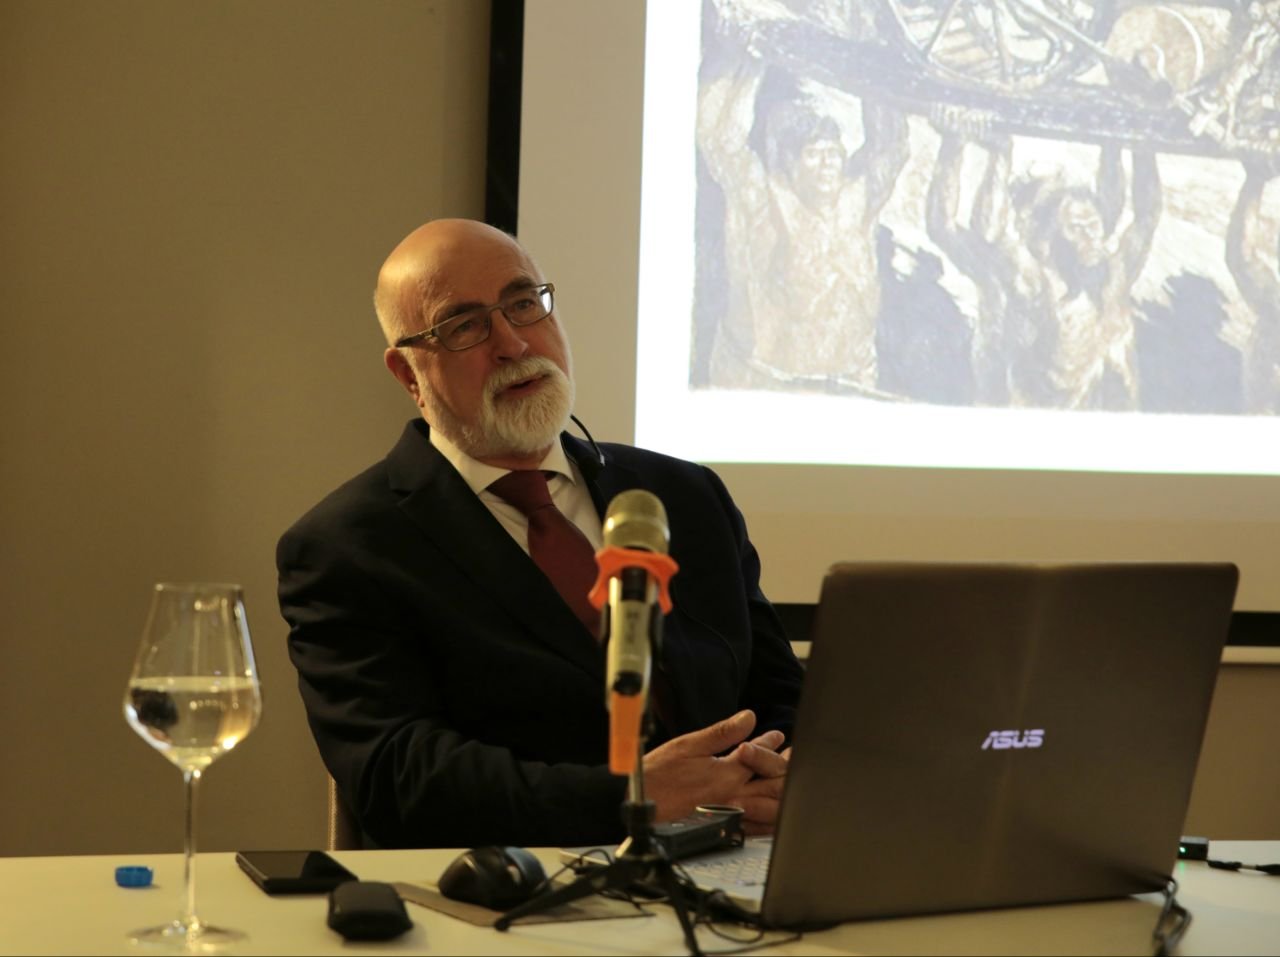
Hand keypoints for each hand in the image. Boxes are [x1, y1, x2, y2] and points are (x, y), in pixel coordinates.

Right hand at [642, 710, 790, 834]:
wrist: (641, 806)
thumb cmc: (658, 775)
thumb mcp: (689, 745)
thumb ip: (723, 733)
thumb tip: (749, 717)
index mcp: (727, 773)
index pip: (761, 755)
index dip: (771, 742)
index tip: (777, 735)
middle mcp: (734, 796)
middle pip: (775, 783)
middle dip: (787, 768)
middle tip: (794, 757)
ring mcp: (731, 814)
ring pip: (771, 807)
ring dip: (782, 793)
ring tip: (788, 781)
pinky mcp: (724, 828)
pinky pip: (757, 827)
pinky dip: (770, 817)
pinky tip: (772, 812)